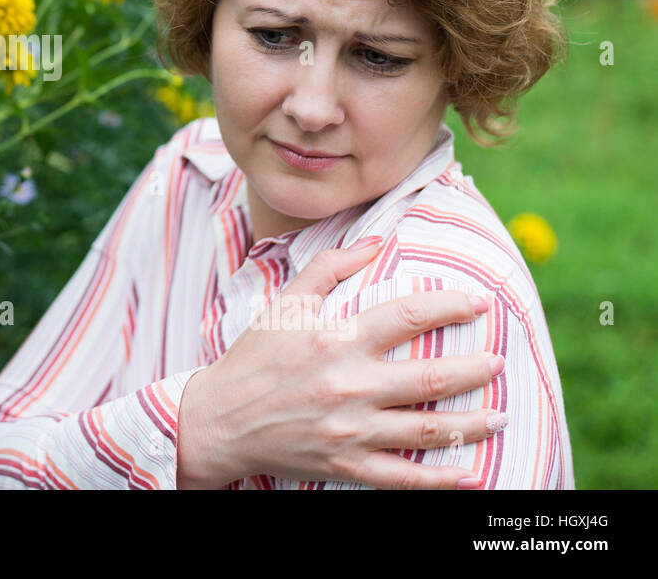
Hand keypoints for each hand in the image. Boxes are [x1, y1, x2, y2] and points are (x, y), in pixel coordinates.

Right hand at [175, 237, 503, 488]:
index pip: (408, 316)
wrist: (218, 419)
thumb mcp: (284, 303)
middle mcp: (349, 384)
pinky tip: (471, 475)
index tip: (478, 304)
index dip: (450, 306)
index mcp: (336, 340)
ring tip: (502, 416)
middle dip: (474, 370)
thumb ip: (329, 267)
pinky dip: (440, 479)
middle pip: (430, 377)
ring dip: (473, 423)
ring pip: (427, 428)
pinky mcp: (345, 465)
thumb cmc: (252, 357)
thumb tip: (376, 241)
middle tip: (499, 363)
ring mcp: (350, 429)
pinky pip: (403, 476)